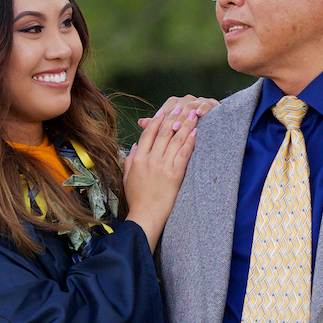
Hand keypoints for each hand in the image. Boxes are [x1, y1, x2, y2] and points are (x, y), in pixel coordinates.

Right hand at [122, 102, 197, 250]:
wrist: (145, 216)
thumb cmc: (136, 199)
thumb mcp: (127, 177)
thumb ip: (129, 159)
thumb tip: (135, 145)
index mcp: (137, 158)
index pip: (148, 133)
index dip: (157, 120)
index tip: (165, 111)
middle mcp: (149, 159)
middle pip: (164, 132)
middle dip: (174, 117)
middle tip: (182, 106)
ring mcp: (162, 166)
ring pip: (175, 139)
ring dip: (185, 124)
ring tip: (193, 114)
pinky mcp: (174, 174)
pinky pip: (184, 153)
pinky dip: (190, 141)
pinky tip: (196, 132)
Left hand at [137, 95, 218, 128]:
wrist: (213, 130)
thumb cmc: (186, 133)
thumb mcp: (171, 132)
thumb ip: (156, 126)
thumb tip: (140, 122)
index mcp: (175, 105)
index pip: (166, 110)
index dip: (162, 120)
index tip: (157, 131)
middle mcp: (186, 100)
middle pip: (177, 108)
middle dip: (173, 119)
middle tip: (170, 129)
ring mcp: (199, 101)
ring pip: (190, 106)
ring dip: (185, 115)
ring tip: (181, 126)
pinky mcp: (212, 103)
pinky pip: (207, 104)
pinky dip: (203, 108)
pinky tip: (199, 114)